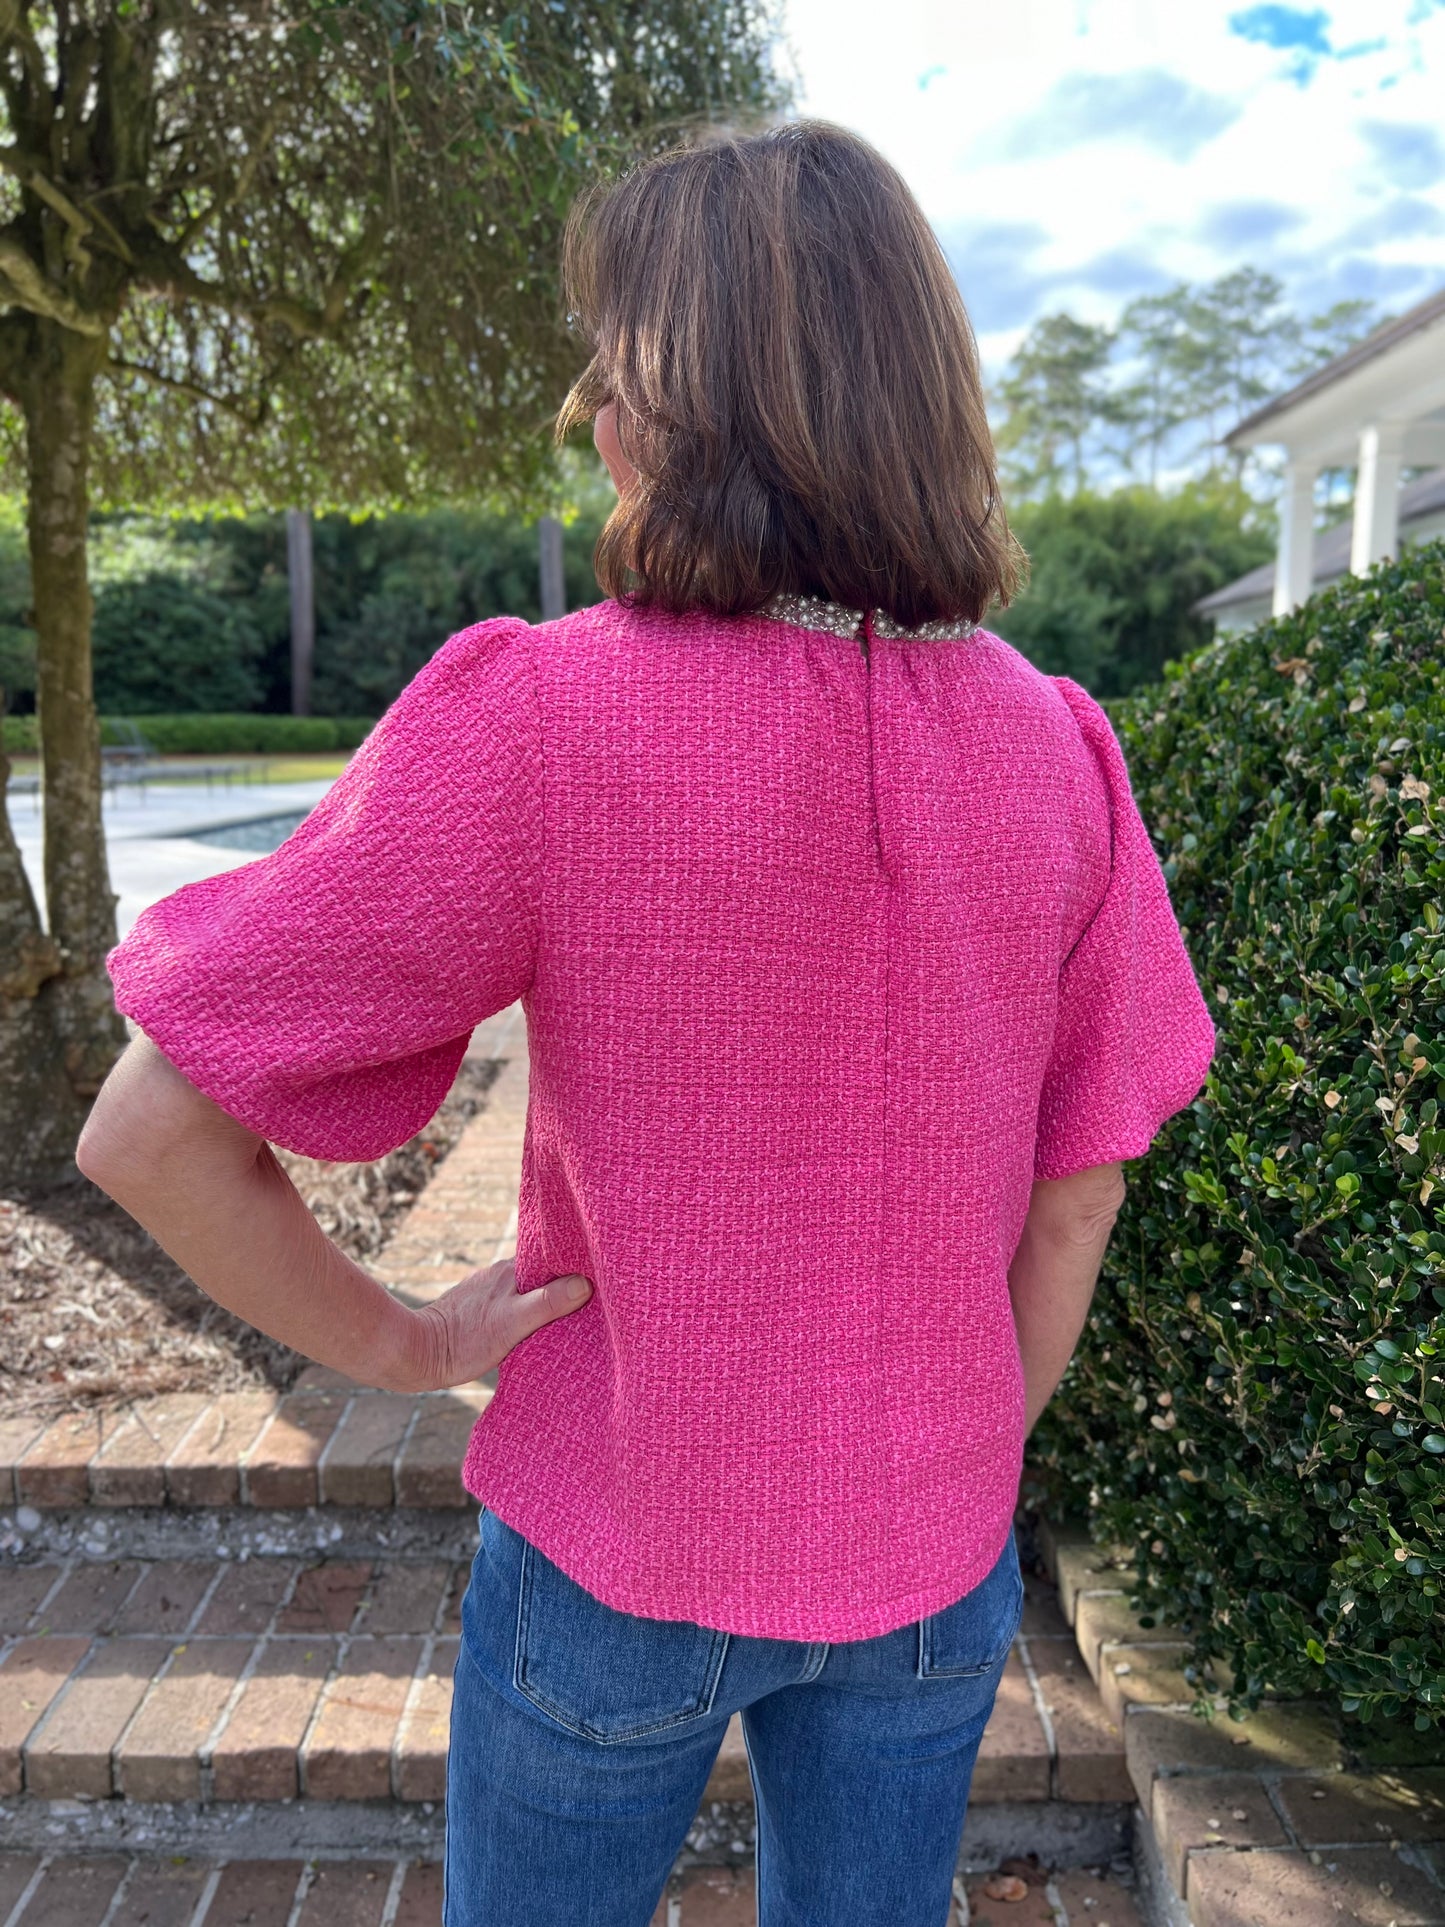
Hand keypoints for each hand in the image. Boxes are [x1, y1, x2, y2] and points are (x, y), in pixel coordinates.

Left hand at [403, 1257, 592, 1391]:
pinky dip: (531, 1313)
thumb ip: (547, 1303)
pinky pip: (516, 1305)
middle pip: (545, 1275)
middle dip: (568, 1283)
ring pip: (530, 1291)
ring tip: (574, 1317)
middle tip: (598, 1299)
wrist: (417, 1354)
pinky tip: (539, 1330)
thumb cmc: (464, 1339)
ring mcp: (490, 1292)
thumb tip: (584, 1284)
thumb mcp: (512, 1323)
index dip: (578, 1265)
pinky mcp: (481, 1310)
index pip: (555, 1259)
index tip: (604, 1275)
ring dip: (549, 1301)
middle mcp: (501, 1275)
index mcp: (512, 1270)